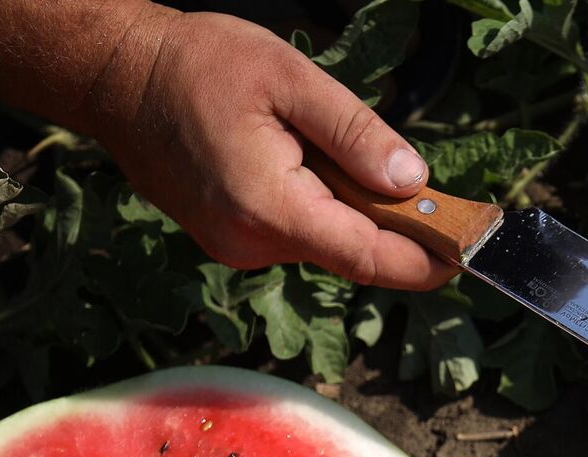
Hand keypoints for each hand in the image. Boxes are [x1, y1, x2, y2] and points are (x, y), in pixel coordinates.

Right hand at [84, 10, 455, 289]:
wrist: (118, 78)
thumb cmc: (199, 66)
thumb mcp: (290, 80)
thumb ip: (354, 133)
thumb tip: (412, 180)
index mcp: (270, 208)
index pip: (367, 257)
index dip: (425, 261)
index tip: (469, 253)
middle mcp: (252, 244)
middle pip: (353, 253)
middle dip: (395, 226)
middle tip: (426, 187)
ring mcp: (238, 248)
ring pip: (327, 243)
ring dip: (353, 210)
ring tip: (330, 146)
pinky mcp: (231, 241)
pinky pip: (299, 233)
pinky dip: (321, 207)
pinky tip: (303, 159)